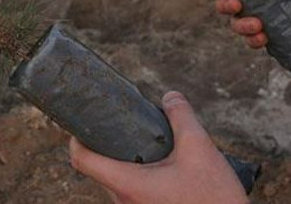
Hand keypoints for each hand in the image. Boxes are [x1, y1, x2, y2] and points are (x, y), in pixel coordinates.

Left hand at [69, 92, 246, 203]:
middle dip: (111, 145)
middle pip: (101, 168)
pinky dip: (141, 176)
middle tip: (126, 126)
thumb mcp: (200, 148)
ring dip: (130, 162)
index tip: (84, 123)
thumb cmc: (213, 197)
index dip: (77, 138)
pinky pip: (133, 192)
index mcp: (128, 184)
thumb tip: (170, 96)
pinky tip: (162, 167)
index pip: (82, 160)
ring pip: (119, 181)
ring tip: (151, 146)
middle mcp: (124, 201)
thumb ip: (182, 117)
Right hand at [204, 0, 290, 48]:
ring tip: (257, 26)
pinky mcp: (271, 35)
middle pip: (224, 5)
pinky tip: (263, 39)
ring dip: (240, 26)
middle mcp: (252, 0)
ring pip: (236, 25)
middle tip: (236, 4)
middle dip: (224, 6)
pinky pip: (253, 42)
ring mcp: (260, 18)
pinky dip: (254, 42)